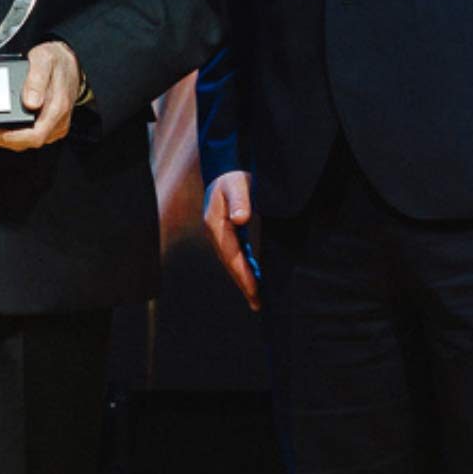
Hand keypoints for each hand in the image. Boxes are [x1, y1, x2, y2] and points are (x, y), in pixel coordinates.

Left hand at [0, 41, 84, 152]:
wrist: (70, 61)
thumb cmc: (57, 61)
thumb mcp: (45, 60)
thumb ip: (37, 79)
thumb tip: (30, 102)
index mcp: (57, 108)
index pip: (35, 135)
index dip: (11, 138)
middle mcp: (57, 122)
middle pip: (25, 142)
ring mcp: (52, 126)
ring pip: (23, 142)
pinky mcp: (47, 125)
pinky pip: (26, 136)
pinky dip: (7, 135)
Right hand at [203, 169, 260, 310]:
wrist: (226, 169)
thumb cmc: (234, 177)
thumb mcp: (237, 185)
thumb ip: (240, 200)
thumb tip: (240, 219)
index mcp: (215, 224)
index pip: (231, 255)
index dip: (243, 273)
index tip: (255, 289)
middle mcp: (215, 233)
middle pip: (229, 264)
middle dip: (244, 284)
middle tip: (257, 304)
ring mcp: (219, 235)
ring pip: (232, 262)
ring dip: (244, 279)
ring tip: (256, 298)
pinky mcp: (227, 233)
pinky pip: (235, 255)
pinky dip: (244, 269)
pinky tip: (253, 278)